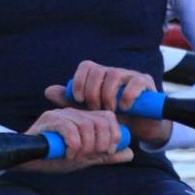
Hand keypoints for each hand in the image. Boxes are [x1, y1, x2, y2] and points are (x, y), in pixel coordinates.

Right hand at [18, 106, 132, 172]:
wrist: (29, 162)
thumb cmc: (56, 158)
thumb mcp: (86, 158)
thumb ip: (107, 155)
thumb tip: (130, 153)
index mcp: (84, 118)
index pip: (109, 117)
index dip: (113, 134)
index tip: (108, 150)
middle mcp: (74, 112)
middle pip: (100, 121)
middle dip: (101, 142)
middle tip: (91, 155)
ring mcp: (61, 114)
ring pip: (86, 126)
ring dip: (86, 146)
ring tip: (78, 156)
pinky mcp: (49, 120)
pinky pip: (70, 130)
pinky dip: (74, 145)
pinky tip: (69, 155)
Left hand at [47, 60, 170, 148]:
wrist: (139, 129)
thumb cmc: (113, 119)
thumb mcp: (89, 113)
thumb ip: (70, 102)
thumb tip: (48, 91)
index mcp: (100, 76)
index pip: (86, 66)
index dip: (79, 81)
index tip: (78, 99)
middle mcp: (114, 72)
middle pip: (98, 70)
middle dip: (93, 92)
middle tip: (95, 109)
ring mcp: (130, 75)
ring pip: (114, 74)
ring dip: (108, 94)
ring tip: (109, 111)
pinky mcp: (146, 82)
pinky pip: (135, 81)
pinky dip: (128, 95)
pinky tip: (124, 108)